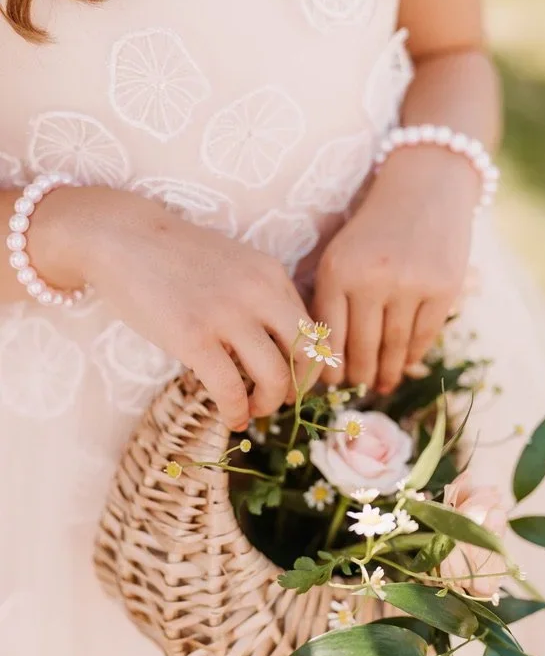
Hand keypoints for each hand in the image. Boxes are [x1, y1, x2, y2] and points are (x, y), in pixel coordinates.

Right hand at [30, 186, 311, 429]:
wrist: (122, 237)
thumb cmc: (174, 255)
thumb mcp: (233, 264)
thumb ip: (259, 295)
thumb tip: (277, 344)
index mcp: (272, 274)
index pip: (310, 329)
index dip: (307, 363)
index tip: (293, 379)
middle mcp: (259, 293)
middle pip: (305, 355)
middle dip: (299, 386)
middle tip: (280, 399)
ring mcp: (227, 315)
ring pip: (275, 376)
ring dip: (268, 403)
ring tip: (252, 409)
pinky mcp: (194, 338)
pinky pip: (230, 389)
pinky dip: (236, 411)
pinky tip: (232, 418)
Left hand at [313, 146, 478, 393]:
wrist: (425, 188)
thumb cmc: (374, 230)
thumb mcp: (340, 254)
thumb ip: (330, 299)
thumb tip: (326, 359)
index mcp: (337, 271)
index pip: (329, 335)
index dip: (330, 367)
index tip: (331, 383)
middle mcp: (372, 279)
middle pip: (363, 346)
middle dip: (360, 374)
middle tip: (360, 388)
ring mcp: (410, 284)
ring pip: (395, 346)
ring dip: (388, 371)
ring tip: (383, 384)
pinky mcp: (443, 288)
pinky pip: (424, 335)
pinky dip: (413, 355)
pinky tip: (406, 363)